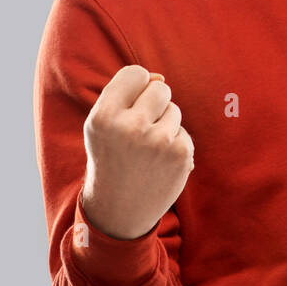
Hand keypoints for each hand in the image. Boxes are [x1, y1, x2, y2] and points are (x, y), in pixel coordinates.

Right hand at [80, 65, 195, 239]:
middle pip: (160, 88)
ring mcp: (157, 141)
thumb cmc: (111, 159)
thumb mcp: (104, 126)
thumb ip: (126, 94)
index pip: (135, 73)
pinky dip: (175, 144)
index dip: (136, 87)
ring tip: (146, 150)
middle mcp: (130, 127)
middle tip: (139, 132)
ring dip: (165, 125)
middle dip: (154, 104)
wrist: (119, 212)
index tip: (129, 107)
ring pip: (174, 109)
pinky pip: (184, 131)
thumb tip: (160, 75)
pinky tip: (159, 163)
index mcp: (103, 117)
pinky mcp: (180, 153)